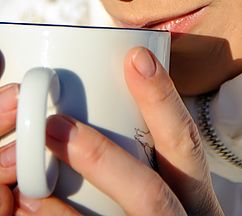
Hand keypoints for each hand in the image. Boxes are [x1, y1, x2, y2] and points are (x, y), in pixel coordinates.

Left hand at [0, 50, 223, 214]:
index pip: (186, 143)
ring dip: (67, 207)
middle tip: (54, 124)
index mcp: (196, 195)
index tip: (137, 58)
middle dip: (101, 159)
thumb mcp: (178, 189)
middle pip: (151, 194)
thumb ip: (154, 155)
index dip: (164, 101)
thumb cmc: (171, 214)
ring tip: (28, 179)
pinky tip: (31, 208)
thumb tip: (110, 92)